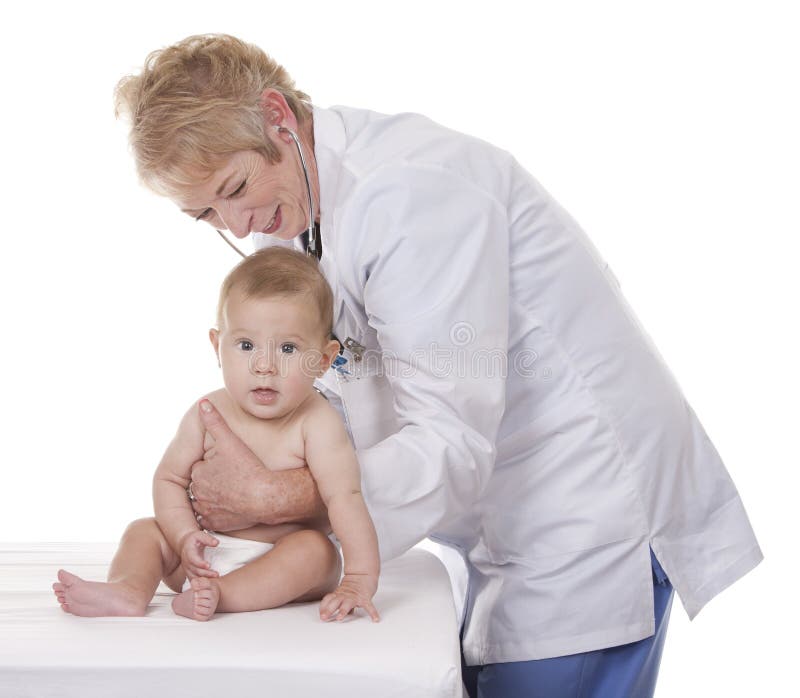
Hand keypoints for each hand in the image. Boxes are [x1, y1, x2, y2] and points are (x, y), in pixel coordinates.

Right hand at [179, 529, 219, 578]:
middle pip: (195, 570)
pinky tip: (210, 584)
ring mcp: (187, 569)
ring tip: (215, 579)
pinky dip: (201, 583)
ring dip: (204, 580)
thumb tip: (216, 543)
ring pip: (194, 577)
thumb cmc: (194, 539)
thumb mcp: (200, 535)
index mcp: (188, 552)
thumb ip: (208, 539)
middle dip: (206, 573)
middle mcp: (186, 562)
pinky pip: (194, 580)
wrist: (185, 544)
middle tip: (216, 574)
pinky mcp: (189, 573)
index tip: (208, 565)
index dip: (200, 563)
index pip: (193, 559)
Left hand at [188, 399, 265, 530]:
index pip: (201, 466)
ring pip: (205, 501)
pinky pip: (210, 518)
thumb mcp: (231, 441)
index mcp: (198, 472)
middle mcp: (198, 492)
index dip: (215, 465)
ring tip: (234, 490)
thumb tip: (203, 403)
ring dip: (214, 497)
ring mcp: (206, 510)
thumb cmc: (250, 469)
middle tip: (234, 478)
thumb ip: (214, 421)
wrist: (266, 497)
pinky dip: (218, 513)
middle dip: (213, 481)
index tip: (229, 466)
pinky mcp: (214, 524)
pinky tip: (231, 505)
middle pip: (202, 483)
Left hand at [319, 573, 379, 622]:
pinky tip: (375, 619)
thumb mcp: (342, 593)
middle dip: (329, 610)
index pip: (329, 599)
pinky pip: (369, 606)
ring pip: (348, 604)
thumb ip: (336, 602)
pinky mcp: (365, 599)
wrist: (364, 574)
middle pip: (335, 602)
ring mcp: (355, 597)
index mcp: (339, 593)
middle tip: (324, 617)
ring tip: (339, 618)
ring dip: (342, 611)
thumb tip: (330, 612)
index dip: (323, 606)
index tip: (320, 614)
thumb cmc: (353, 586)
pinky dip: (373, 613)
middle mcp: (346, 595)